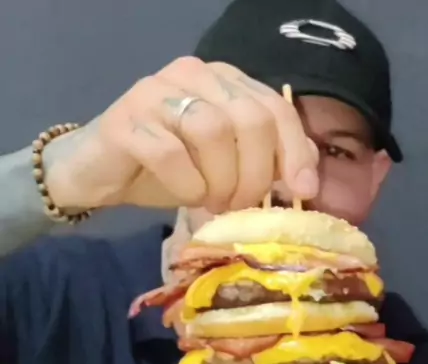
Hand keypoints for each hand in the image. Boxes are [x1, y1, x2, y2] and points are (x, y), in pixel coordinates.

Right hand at [44, 57, 317, 213]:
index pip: (275, 107)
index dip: (293, 151)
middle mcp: (193, 75)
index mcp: (224, 80)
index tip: (301, 190)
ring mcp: (155, 93)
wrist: (98, 176)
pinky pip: (169, 153)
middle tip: (241, 204)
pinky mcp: (125, 121)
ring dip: (220, 180)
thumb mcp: (225, 167)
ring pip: (211, 131)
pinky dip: (186, 184)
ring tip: (212, 202)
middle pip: (248, 118)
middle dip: (254, 173)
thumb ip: (264, 161)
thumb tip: (308, 177)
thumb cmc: (167, 172)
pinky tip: (185, 196)